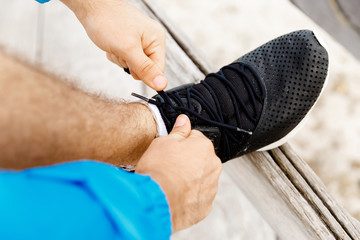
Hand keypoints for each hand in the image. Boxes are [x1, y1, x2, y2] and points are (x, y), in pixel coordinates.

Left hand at [62, 0, 166, 90]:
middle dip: (130, 64)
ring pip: (134, 65)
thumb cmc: (108, 21)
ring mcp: (140, 40)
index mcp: (157, 39)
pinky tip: (112, 45)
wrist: (91, 7)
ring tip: (115, 45)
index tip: (131, 66)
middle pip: (145, 68)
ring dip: (121, 59)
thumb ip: (145, 69)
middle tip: (121, 51)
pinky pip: (126, 59)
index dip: (145, 73)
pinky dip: (117, 55)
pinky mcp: (129, 42)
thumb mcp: (128, 49)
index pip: (159, 69)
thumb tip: (162, 84)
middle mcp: (151, 40)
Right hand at [135, 115, 221, 231]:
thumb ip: (178, 132)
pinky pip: (198, 196)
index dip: (180, 143)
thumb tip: (184, 120)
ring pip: (200, 178)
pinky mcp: (206, 206)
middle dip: (187, 161)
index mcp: (204, 146)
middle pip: (200, 159)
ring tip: (171, 184)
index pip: (195, 138)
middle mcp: (213, 166)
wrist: (156, 202)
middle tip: (169, 167)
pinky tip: (175, 196)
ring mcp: (211, 187)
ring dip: (189, 179)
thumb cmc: (159, 170)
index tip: (171, 150)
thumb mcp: (163, 142)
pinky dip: (189, 196)